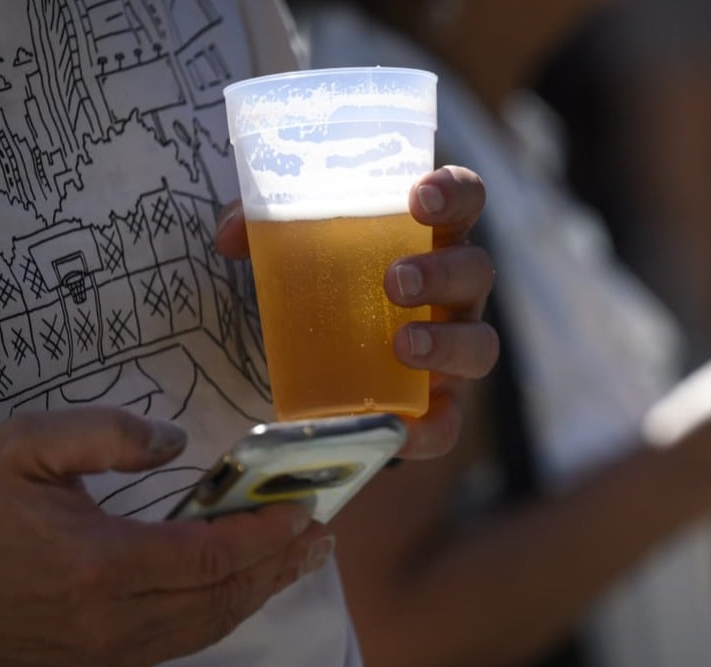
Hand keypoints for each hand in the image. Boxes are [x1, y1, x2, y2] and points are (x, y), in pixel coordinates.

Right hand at [0, 408, 333, 666]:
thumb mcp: (28, 446)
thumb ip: (106, 434)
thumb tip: (176, 443)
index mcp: (101, 564)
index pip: (211, 556)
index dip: (265, 532)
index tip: (302, 507)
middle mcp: (115, 620)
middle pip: (225, 595)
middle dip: (281, 563)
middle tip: (321, 534)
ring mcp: (113, 654)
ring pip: (212, 624)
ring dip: (263, 590)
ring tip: (301, 558)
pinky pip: (186, 639)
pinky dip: (225, 610)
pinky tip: (247, 585)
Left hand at [216, 165, 498, 458]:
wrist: (324, 372)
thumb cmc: (327, 290)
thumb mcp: (296, 252)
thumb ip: (266, 231)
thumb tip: (231, 234)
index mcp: (428, 239)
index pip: (464, 200)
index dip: (454, 192)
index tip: (419, 197)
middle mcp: (453, 292)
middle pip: (476, 271)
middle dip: (442, 273)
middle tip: (395, 281)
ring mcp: (452, 349)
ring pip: (480, 344)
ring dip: (447, 343)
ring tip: (402, 345)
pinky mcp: (440, 407)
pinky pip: (449, 424)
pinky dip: (428, 430)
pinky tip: (399, 430)